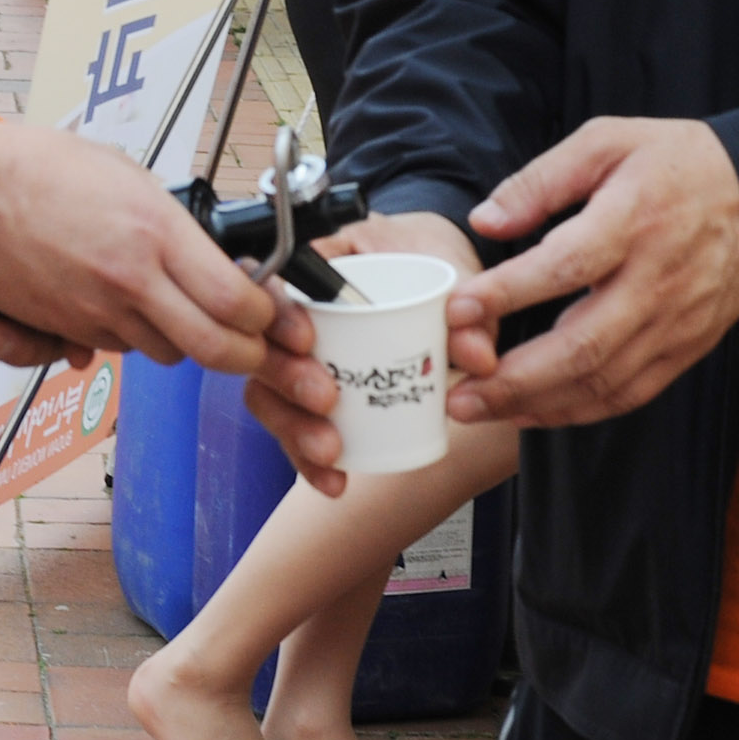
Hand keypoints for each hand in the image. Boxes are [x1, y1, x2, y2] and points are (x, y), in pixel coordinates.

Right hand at [0, 120, 277, 372]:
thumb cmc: (48, 169)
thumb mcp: (130, 178)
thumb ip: (175, 225)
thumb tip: (213, 256)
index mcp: (155, 233)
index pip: (234, 301)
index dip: (263, 317)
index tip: (266, 311)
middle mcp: (131, 280)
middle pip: (212, 349)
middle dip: (243, 355)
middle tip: (250, 345)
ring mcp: (96, 311)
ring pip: (166, 354)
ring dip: (183, 342)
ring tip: (179, 311)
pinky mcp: (66, 329)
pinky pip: (118, 349)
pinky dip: (132, 338)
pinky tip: (125, 306)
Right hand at [242, 210, 480, 495]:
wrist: (434, 282)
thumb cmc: (429, 257)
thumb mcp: (451, 269)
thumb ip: (469, 311)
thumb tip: (478, 356)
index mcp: (315, 267)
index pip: (271, 286)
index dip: (277, 317)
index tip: (308, 342)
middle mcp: (292, 314)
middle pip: (260, 347)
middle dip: (286, 381)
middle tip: (326, 402)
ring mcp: (295, 358)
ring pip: (268, 394)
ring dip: (293, 430)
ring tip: (331, 454)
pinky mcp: (310, 398)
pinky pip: (294, 429)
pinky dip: (309, 460)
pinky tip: (334, 481)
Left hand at [442, 118, 738, 429]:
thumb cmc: (675, 163)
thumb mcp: (607, 141)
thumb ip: (542, 180)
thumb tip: (485, 221)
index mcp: (633, 221)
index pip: (565, 267)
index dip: (508, 294)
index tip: (457, 311)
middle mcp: (656, 281)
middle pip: (582, 345)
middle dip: (513, 378)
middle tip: (457, 395)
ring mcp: (675, 322)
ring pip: (603, 380)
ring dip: (537, 404)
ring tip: (480, 410)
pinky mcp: (686, 348)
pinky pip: (630, 393)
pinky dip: (579, 411)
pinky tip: (534, 412)